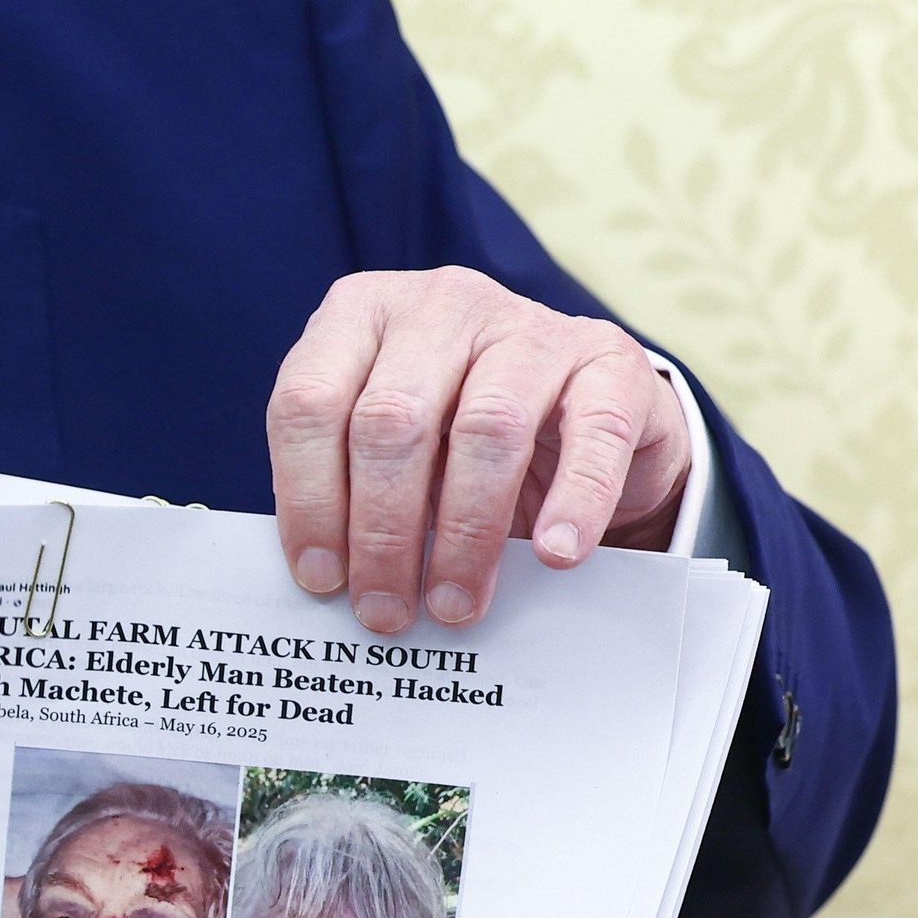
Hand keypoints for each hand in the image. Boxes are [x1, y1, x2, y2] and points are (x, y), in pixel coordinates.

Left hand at [268, 268, 690, 633]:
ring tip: (456, 603)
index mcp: (363, 314)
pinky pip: (592, 432)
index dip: (309, 499)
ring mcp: (528, 324)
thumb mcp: (392, 446)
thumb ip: (352, 488)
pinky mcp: (609, 358)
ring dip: (466, 534)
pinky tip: (555, 554)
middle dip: (383, 532)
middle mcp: (441, 305)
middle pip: (392, 420)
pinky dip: (575, 502)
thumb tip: (328, 581)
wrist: (582, 408)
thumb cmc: (458, 438)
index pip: (309, 401)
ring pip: (485, 428)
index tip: (322, 579)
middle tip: (387, 611)